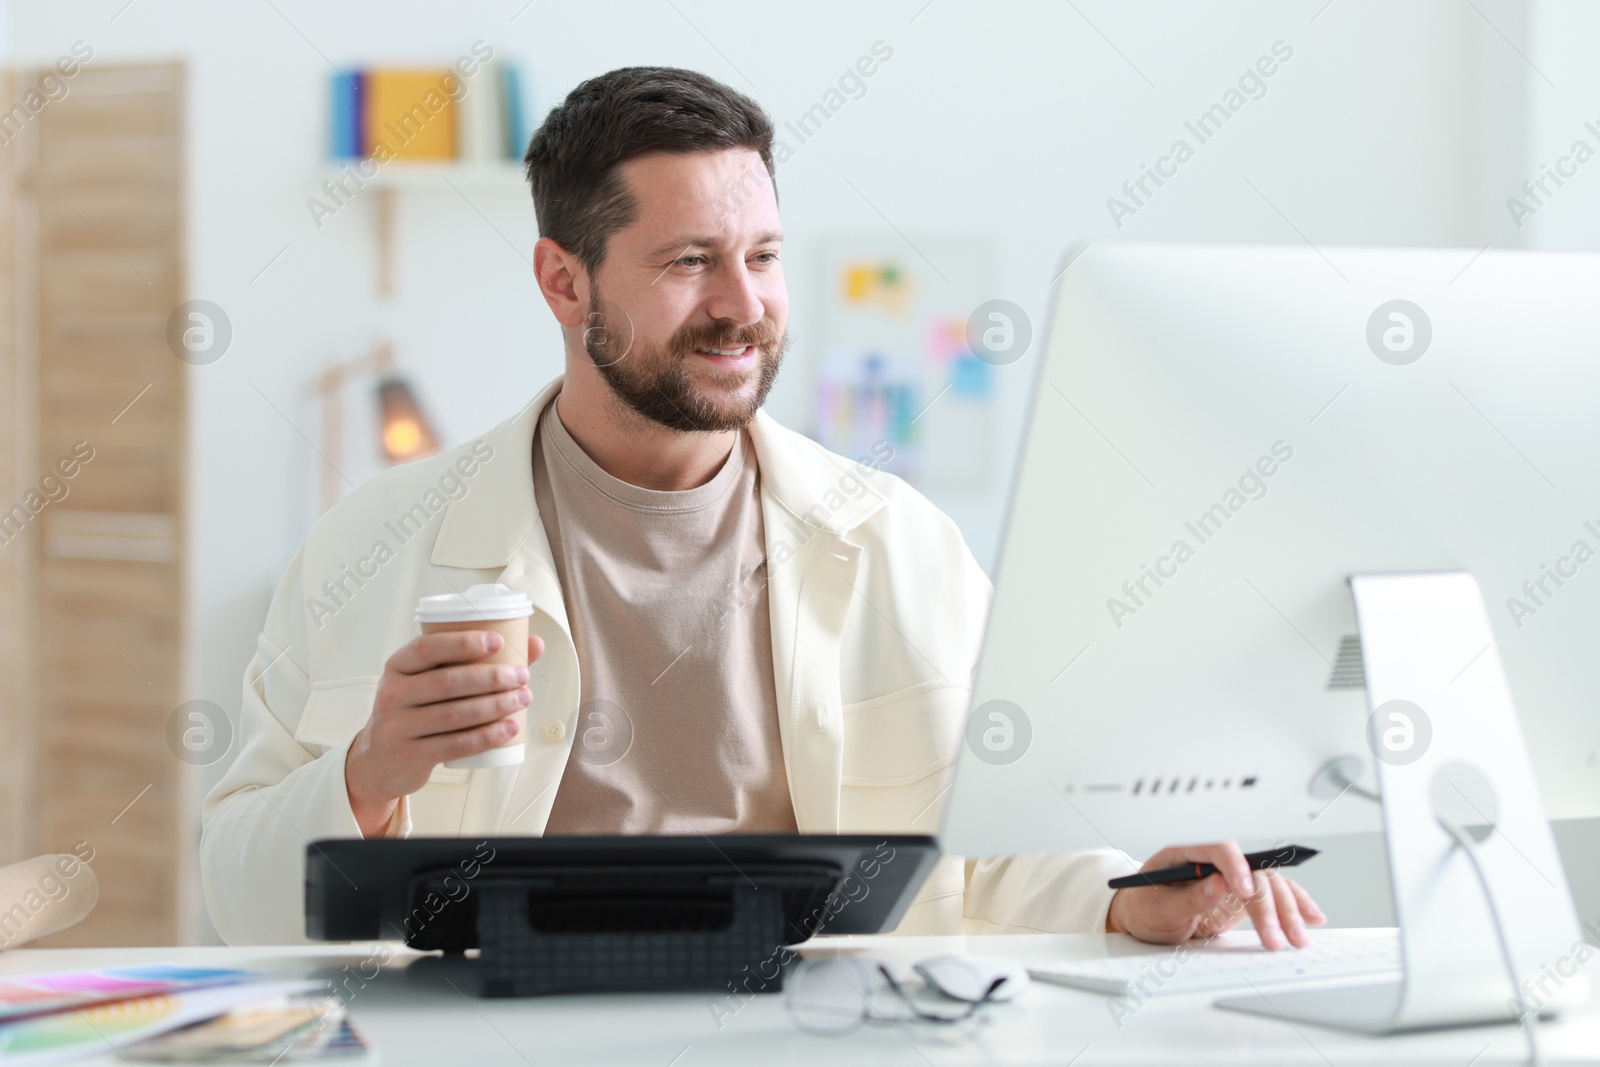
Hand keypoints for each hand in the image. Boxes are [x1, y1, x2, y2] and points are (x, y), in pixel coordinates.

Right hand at [344, 631, 545, 836]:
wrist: (380, 761)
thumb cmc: (414, 711)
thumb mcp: (429, 681)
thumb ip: (475, 660)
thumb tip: (533, 643)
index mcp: (397, 666)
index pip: (426, 648)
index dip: (463, 643)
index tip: (497, 641)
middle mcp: (392, 694)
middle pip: (447, 682)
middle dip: (491, 677)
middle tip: (521, 676)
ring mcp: (398, 727)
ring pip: (454, 714)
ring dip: (495, 706)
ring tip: (522, 698)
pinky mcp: (410, 755)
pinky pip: (455, 745)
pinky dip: (486, 736)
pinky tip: (509, 728)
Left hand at [1105, 842, 1325, 949]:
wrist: (1145, 918)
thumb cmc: (1144, 908)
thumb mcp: (1157, 908)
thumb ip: (1186, 897)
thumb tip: (1216, 884)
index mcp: (1186, 851)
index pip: (1217, 847)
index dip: (1234, 866)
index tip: (1245, 891)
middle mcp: (1213, 859)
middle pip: (1250, 870)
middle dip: (1267, 902)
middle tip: (1275, 935)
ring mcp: (1231, 875)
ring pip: (1268, 882)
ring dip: (1287, 909)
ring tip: (1297, 937)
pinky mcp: (1243, 893)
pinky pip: (1273, 893)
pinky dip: (1294, 904)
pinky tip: (1312, 917)